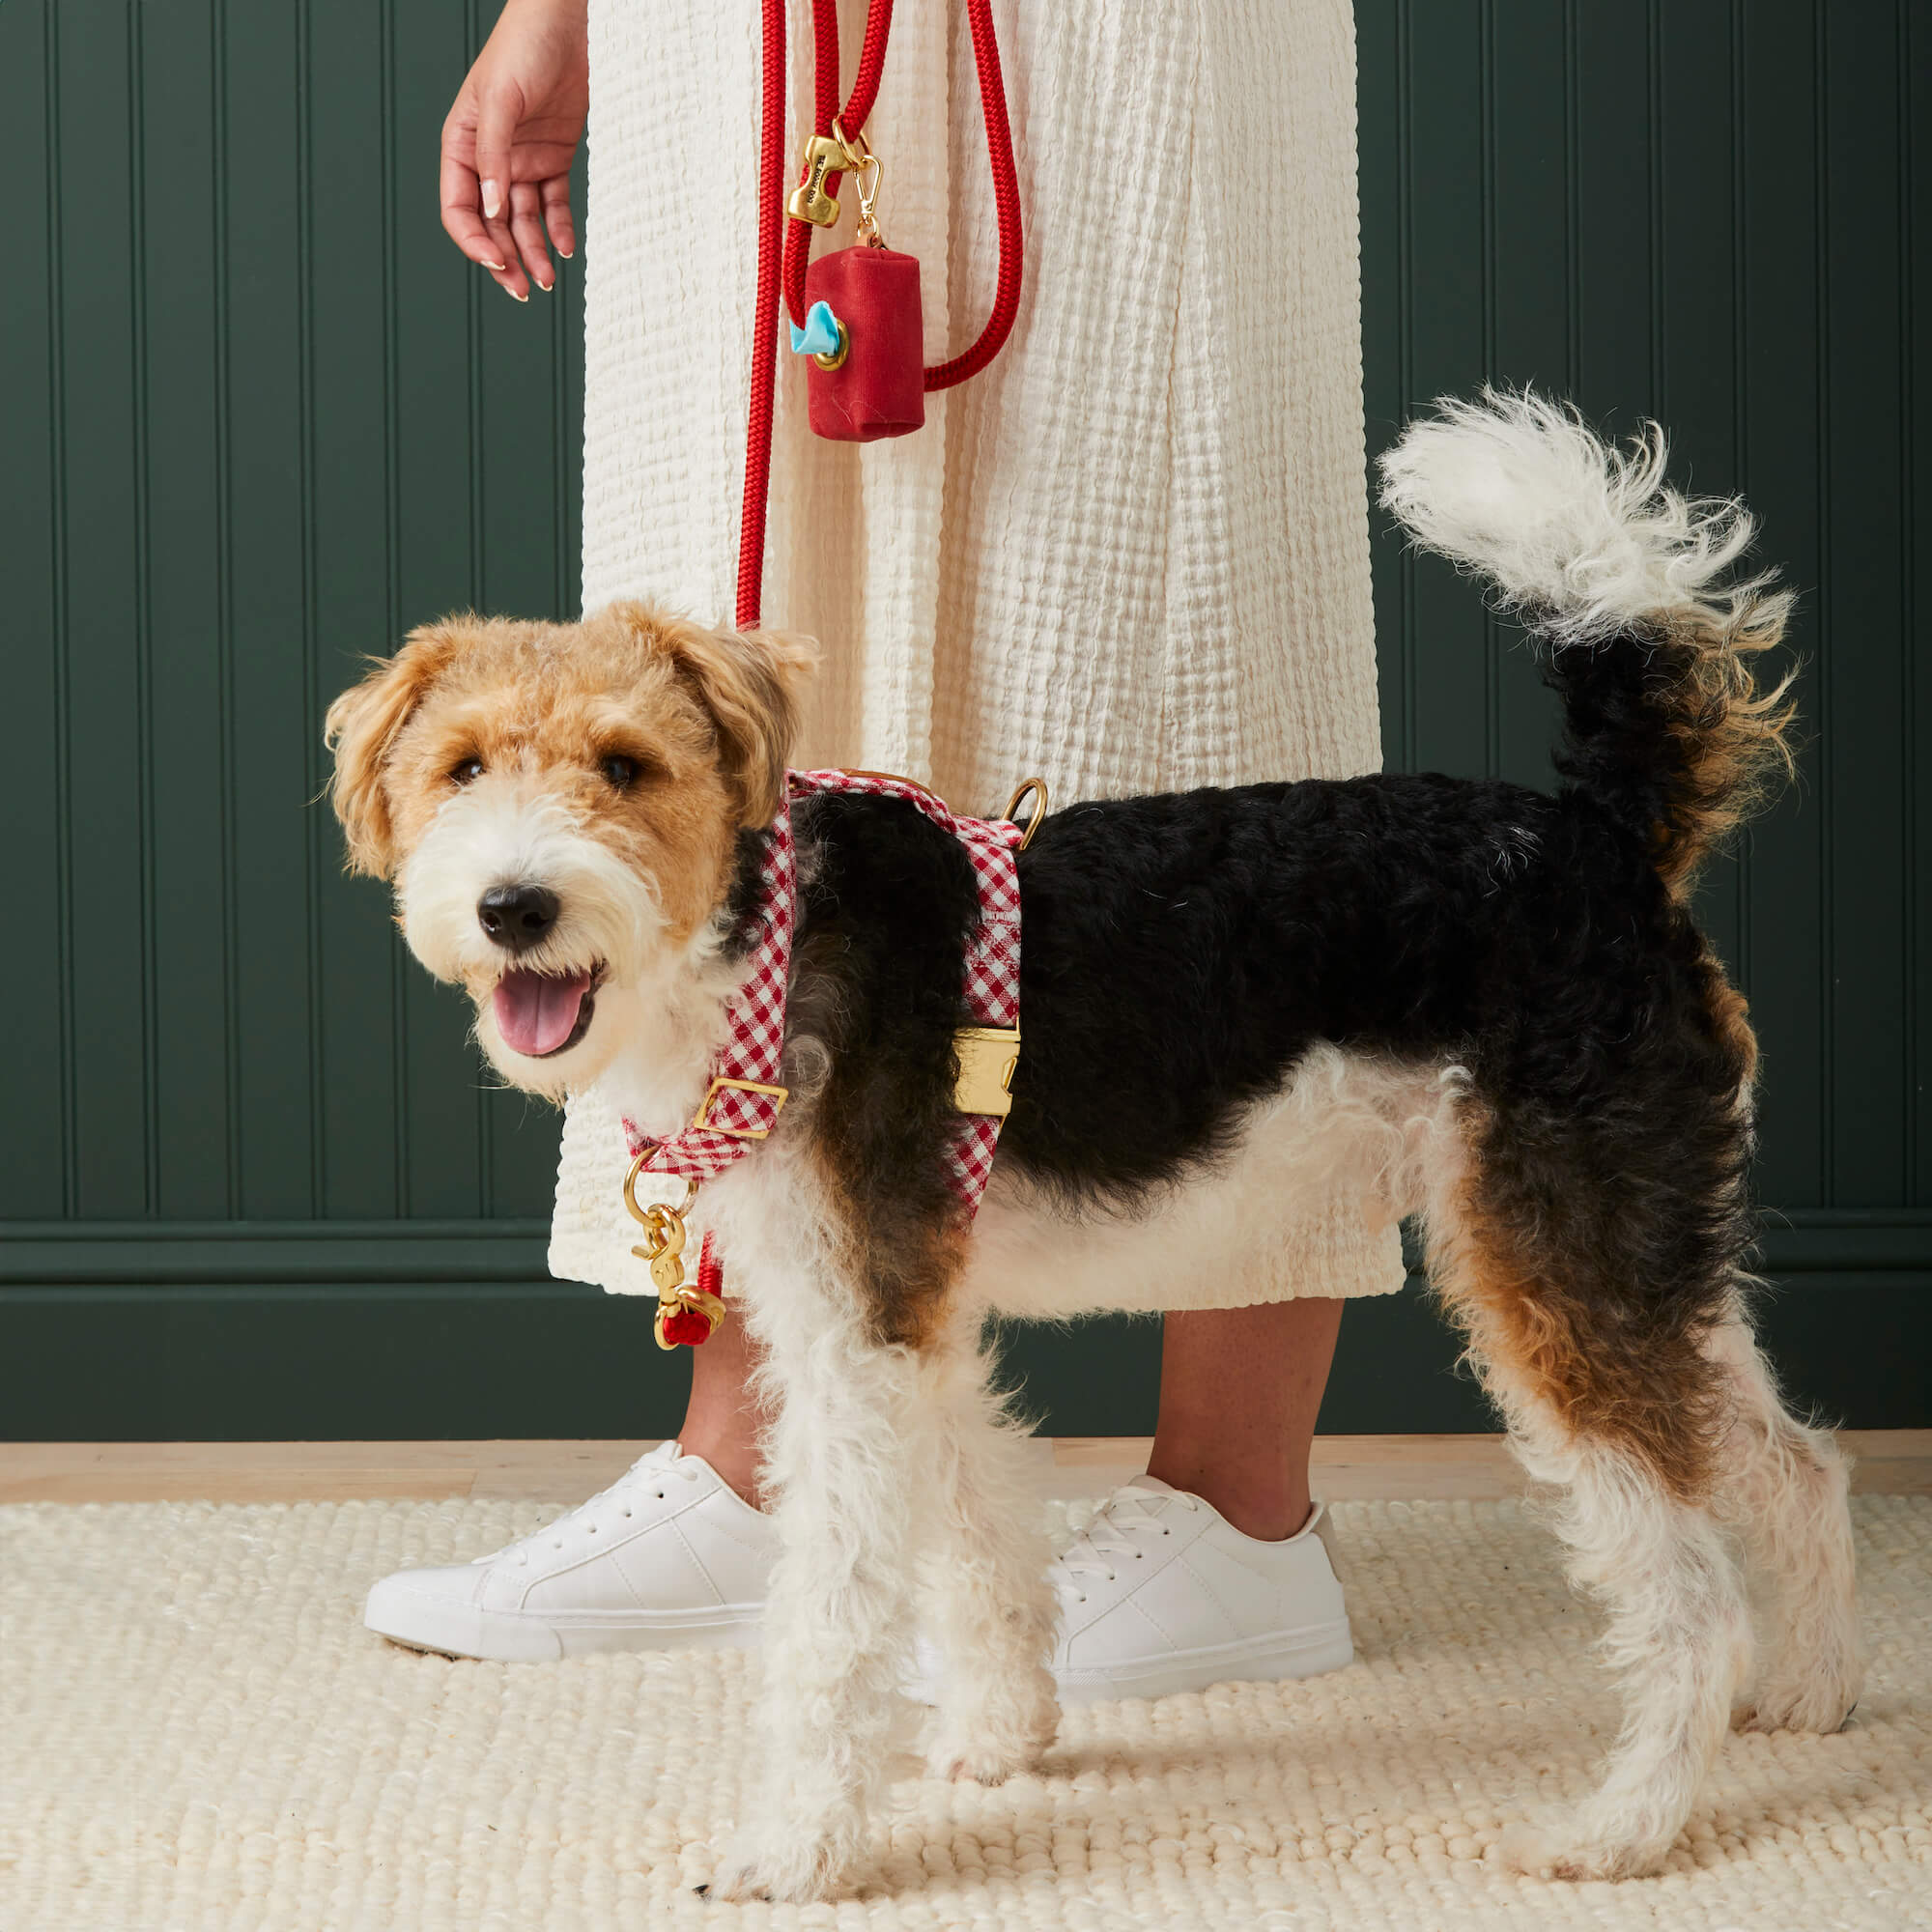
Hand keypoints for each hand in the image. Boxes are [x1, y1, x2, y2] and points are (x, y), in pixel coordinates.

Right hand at [440, 0, 588, 299]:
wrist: (569, 22)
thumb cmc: (525, 46)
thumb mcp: (501, 99)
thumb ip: (493, 155)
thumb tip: (493, 211)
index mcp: (462, 144)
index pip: (459, 207)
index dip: (474, 241)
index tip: (496, 264)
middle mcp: (489, 159)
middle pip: (492, 224)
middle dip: (505, 259)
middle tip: (524, 290)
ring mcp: (522, 161)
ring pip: (523, 222)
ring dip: (533, 254)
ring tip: (547, 281)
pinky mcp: (554, 158)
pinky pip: (554, 205)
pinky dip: (559, 230)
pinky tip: (566, 251)